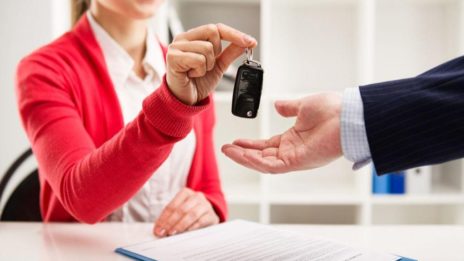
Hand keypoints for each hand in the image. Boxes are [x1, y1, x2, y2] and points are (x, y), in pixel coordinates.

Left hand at [153, 188, 218, 236]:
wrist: (209, 213)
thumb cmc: (191, 211)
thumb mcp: (180, 209)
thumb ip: (169, 217)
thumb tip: (158, 229)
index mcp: (186, 193)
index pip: (172, 205)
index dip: (163, 218)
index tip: (158, 229)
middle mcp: (196, 197)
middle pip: (181, 209)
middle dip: (170, 222)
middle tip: (163, 232)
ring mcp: (205, 205)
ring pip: (191, 214)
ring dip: (180, 225)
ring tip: (172, 232)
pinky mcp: (211, 215)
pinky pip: (201, 221)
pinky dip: (191, 227)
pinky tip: (185, 232)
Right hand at [166, 23, 256, 104]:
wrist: (185, 99)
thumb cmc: (197, 82)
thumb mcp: (219, 66)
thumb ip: (230, 52)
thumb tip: (246, 43)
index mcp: (193, 37)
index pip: (217, 28)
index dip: (234, 34)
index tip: (251, 42)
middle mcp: (183, 38)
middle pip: (212, 31)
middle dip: (217, 51)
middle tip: (209, 65)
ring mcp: (176, 47)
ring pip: (206, 48)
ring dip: (208, 65)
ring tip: (198, 72)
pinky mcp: (173, 58)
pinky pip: (198, 59)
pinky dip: (199, 71)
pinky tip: (192, 74)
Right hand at [222, 92, 342, 172]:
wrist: (348, 115)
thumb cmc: (333, 110)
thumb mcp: (304, 105)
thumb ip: (289, 107)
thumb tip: (277, 105)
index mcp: (294, 139)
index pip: (266, 145)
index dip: (250, 144)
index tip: (235, 140)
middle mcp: (292, 151)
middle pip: (261, 156)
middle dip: (242, 153)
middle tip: (226, 148)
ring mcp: (294, 158)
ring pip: (263, 163)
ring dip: (244, 158)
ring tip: (228, 151)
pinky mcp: (297, 161)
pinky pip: (272, 166)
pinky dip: (255, 161)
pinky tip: (242, 154)